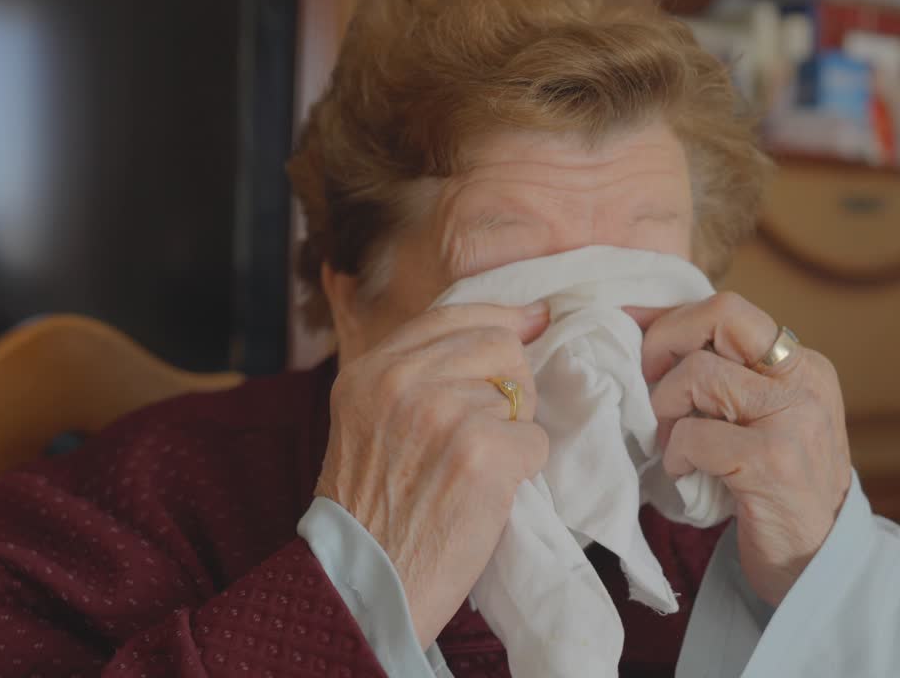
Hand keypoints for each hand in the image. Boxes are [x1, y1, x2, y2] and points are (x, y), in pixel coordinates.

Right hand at [316, 302, 550, 646]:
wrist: (363, 585)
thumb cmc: (373, 512)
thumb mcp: (367, 422)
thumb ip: (417, 375)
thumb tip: (514, 325)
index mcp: (370, 370)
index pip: (451, 315)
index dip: (500, 318)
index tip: (534, 322)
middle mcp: (402, 381)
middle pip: (498, 345)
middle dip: (510, 385)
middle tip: (490, 431)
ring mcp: (443, 412)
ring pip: (521, 395)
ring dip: (512, 434)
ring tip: (473, 472)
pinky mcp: (482, 452)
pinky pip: (536, 441)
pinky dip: (523, 470)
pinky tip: (487, 495)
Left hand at [626, 292, 850, 605]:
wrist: (818, 562)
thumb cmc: (772, 486)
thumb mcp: (758, 417)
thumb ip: (717, 371)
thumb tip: (636, 320)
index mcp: (801, 365)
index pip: (728, 309)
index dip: (670, 319)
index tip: (635, 340)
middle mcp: (805, 381)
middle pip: (720, 316)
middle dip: (664, 342)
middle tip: (648, 385)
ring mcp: (794, 420)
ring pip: (698, 375)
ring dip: (665, 410)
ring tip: (671, 443)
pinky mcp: (773, 462)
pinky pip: (694, 435)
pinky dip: (676, 455)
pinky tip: (686, 474)